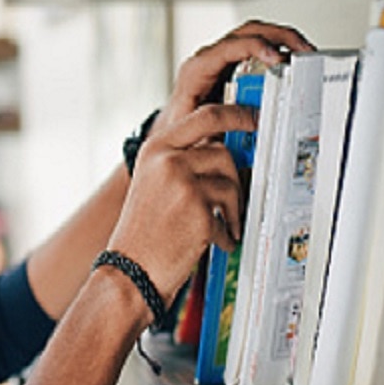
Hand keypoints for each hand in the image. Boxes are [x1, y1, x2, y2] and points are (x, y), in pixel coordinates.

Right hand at [107, 104, 257, 302]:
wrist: (130, 269)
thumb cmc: (143, 229)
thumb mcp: (154, 180)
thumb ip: (183, 157)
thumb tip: (222, 146)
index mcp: (156, 148)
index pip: (205, 116)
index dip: (236, 114)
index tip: (253, 118)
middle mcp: (168, 161)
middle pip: (223, 151)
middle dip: (234, 175)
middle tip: (238, 192)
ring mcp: (183, 186)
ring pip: (231, 184)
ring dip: (232, 209)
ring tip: (220, 225)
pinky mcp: (199, 214)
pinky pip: (230, 217)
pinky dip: (227, 234)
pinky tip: (212, 241)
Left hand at [154, 20, 313, 137]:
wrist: (172, 133)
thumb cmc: (180, 130)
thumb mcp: (196, 129)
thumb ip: (220, 122)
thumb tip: (250, 118)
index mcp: (196, 70)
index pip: (228, 48)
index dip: (255, 48)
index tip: (277, 58)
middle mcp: (208, 59)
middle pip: (246, 32)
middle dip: (278, 36)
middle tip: (303, 50)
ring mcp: (220, 59)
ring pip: (254, 34)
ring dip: (282, 39)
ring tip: (305, 52)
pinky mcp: (231, 65)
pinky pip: (257, 47)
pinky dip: (278, 49)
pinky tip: (293, 60)